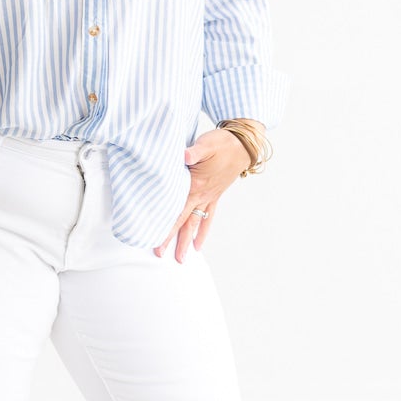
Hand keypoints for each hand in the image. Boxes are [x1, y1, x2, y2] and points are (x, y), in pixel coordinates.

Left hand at [152, 128, 250, 261]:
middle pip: (184, 222)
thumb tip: (183, 156)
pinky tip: (198, 244)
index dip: (166, 226)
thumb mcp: (206, 143)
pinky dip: (202, 231)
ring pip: (195, 223)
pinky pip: (208, 217)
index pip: (177, 210)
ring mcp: (209, 197)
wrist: (244, 145)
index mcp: (196, 185)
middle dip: (171, 239)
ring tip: (181, 258)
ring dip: (186, 240)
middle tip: (160, 255)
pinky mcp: (215, 195)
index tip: (156, 241)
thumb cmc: (222, 143)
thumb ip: (194, 151)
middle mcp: (202, 195)